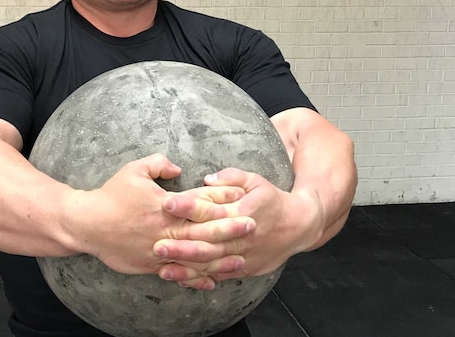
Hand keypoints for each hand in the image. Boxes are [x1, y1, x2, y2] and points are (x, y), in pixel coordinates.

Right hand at [64, 154, 255, 286]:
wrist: (86, 223)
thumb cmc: (111, 194)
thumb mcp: (134, 169)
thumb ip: (158, 163)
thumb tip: (178, 167)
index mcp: (166, 204)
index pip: (200, 201)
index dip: (222, 199)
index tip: (242, 197)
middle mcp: (166, 228)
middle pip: (204, 229)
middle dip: (230, 227)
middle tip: (253, 225)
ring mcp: (160, 249)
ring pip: (195, 256)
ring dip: (220, 257)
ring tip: (241, 258)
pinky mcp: (151, 265)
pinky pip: (179, 273)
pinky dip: (197, 279)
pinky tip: (213, 281)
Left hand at [154, 168, 324, 286]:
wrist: (298, 226)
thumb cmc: (272, 200)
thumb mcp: (255, 180)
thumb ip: (231, 177)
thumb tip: (207, 179)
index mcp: (243, 211)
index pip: (211, 208)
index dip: (188, 205)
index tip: (167, 202)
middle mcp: (241, 236)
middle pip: (208, 241)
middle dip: (181, 243)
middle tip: (156, 243)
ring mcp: (243, 255)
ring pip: (211, 263)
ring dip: (186, 267)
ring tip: (162, 266)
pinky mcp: (243, 269)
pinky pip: (218, 275)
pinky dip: (198, 279)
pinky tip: (179, 278)